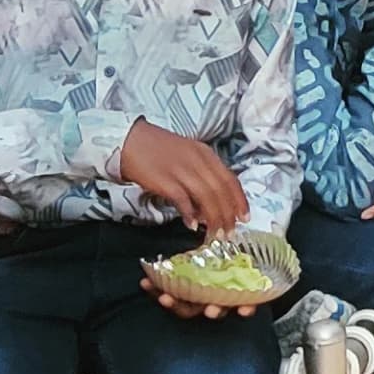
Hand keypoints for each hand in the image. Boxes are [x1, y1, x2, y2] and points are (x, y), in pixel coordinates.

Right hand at [117, 120, 249, 236]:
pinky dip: (190, 214)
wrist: (129, 140)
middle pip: (221, 191)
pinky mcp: (165, 180)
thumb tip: (208, 206)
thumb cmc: (157, 150)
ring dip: (213, 218)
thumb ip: (200, 176)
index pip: (230, 179)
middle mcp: (198, 161)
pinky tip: (192, 225)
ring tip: (215, 234)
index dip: (239, 200)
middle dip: (228, 214)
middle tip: (229, 232)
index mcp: (205, 154)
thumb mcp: (187, 156)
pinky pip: (183, 200)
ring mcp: (182, 170)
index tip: (244, 217)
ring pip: (207, 197)